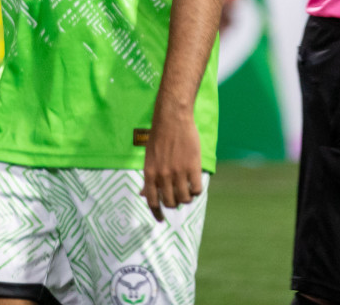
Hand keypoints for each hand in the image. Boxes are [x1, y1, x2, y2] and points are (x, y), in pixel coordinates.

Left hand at [140, 103, 203, 221]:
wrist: (172, 118)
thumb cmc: (159, 137)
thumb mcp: (148, 158)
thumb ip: (148, 178)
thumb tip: (143, 195)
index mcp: (150, 173)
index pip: (152, 202)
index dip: (157, 214)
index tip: (161, 220)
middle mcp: (163, 176)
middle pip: (170, 203)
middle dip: (174, 203)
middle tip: (178, 197)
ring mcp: (178, 172)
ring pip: (184, 199)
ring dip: (187, 198)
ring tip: (188, 190)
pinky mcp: (192, 167)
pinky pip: (197, 189)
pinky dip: (196, 190)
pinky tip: (195, 183)